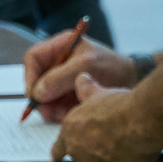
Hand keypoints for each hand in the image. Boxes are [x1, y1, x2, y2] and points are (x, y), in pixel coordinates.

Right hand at [23, 33, 137, 120]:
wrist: (132, 82)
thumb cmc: (112, 67)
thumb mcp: (85, 66)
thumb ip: (59, 77)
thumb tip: (37, 92)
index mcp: (61, 46)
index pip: (33, 57)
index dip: (29, 75)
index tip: (34, 93)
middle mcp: (58, 62)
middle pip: (35, 79)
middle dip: (40, 96)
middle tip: (47, 110)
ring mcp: (62, 79)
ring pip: (44, 96)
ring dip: (50, 107)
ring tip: (63, 114)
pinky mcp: (67, 95)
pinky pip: (54, 106)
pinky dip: (59, 113)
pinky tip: (70, 115)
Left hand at [52, 74, 157, 161]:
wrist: (139, 122)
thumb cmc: (118, 107)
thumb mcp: (99, 93)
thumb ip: (87, 90)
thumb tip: (81, 79)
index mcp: (71, 133)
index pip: (59, 147)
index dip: (60, 150)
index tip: (57, 155)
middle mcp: (79, 154)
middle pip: (83, 157)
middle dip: (94, 151)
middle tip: (111, 139)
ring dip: (109, 160)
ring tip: (125, 144)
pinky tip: (134, 156)